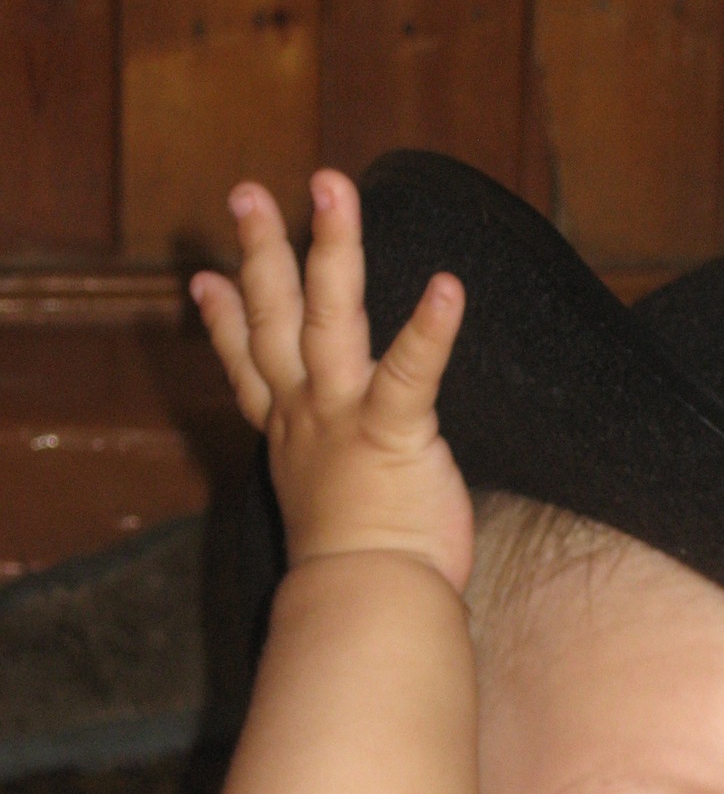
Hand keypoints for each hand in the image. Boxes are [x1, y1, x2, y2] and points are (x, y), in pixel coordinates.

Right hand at [191, 170, 474, 592]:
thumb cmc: (362, 571)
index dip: (225, 320)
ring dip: (329, 247)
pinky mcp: (392, 433)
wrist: (367, 607)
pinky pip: (409, 372)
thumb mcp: (328, 509)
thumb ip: (326, 476)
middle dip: (261, 251)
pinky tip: (448, 287)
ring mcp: (342, 419)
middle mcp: (306, 417)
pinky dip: (429, 330)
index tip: (206, 277)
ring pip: (327, 317)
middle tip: (247, 192)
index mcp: (291, 436)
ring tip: (332, 187)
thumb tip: (328, 474)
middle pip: (274, 319)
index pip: (248, 366)